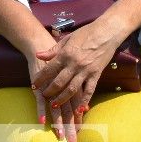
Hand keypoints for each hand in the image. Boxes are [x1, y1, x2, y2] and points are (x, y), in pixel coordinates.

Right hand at [27, 48, 83, 141]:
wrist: (42, 44)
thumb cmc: (59, 58)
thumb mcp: (73, 74)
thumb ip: (78, 88)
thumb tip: (85, 108)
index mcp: (73, 84)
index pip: (77, 105)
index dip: (78, 119)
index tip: (80, 132)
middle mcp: (64, 88)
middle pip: (68, 110)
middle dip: (70, 126)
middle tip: (73, 141)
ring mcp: (51, 88)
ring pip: (56, 108)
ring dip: (58, 123)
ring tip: (60, 136)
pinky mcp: (40, 85)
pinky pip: (40, 100)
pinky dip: (41, 110)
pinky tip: (41, 121)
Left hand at [31, 21, 124, 141]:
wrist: (107, 31)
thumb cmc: (86, 33)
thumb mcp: (67, 39)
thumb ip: (53, 50)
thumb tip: (38, 55)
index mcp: (65, 54)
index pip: (49, 69)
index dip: (40, 79)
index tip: (34, 85)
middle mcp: (74, 64)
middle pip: (59, 82)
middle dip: (50, 91)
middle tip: (44, 97)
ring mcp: (86, 70)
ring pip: (72, 89)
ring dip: (62, 99)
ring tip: (55, 105)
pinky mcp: (96, 74)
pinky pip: (89, 90)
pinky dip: (84, 101)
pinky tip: (80, 110)